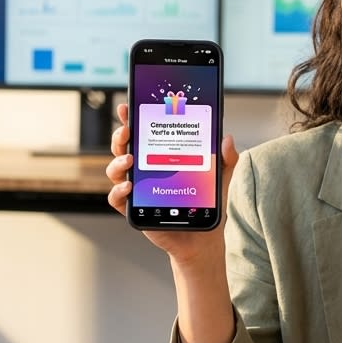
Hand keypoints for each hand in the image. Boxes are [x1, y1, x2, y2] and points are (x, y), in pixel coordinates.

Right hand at [105, 102, 238, 263]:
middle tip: (127, 130)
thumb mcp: (219, 176)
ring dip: (117, 162)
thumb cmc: (205, 202)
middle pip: (123, 147)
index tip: (129, 107)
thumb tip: (227, 138)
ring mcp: (136, 189)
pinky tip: (129, 187)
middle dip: (120, 135)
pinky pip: (116, 198)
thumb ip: (226, 157)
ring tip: (130, 159)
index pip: (142, 133)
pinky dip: (118, 191)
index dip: (132, 119)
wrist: (202, 235)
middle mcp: (143, 170)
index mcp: (159, 155)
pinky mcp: (134, 209)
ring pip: (115, 170)